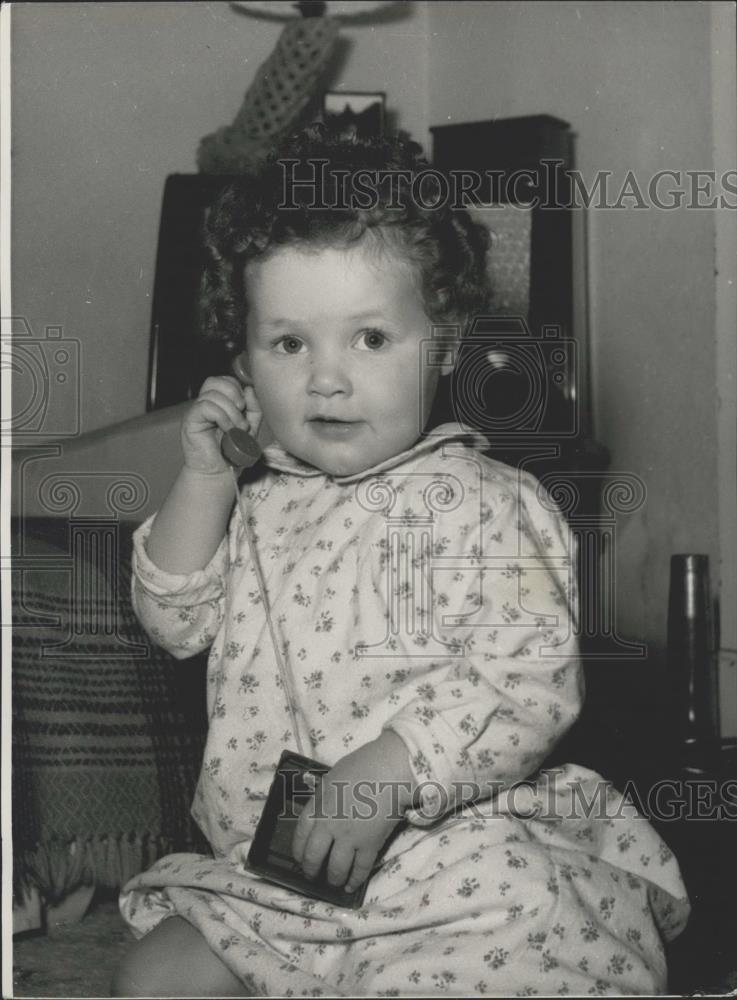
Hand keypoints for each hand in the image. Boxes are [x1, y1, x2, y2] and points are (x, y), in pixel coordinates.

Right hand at [181, 375, 262, 474]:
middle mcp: (205, 405)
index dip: (238, 389)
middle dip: (234, 393)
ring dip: (231, 411)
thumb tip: (249, 390)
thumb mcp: (251, 429)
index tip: (246, 408)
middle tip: (242, 413)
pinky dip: (222, 416)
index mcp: (219, 404)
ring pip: (212, 394)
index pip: (225, 381)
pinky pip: (205, 406)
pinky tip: (228, 429)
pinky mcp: (191, 421)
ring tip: (237, 428)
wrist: (220, 474)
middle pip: (214, 381)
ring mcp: (197, 412)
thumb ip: (254, 409)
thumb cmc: (233, 454)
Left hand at [292, 732, 416, 892]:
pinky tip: (351, 886)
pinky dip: (355, 881)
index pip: (300, 835)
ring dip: (333, 879)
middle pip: (313, 856)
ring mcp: (349, 838)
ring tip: (334, 882)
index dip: (298, 850)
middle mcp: (329, 825)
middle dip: (311, 870)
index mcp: (318, 806)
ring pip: (335, 869)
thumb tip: (323, 809)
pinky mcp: (370, 846)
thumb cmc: (363, 766)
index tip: (299, 858)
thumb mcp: (333, 778)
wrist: (389, 770)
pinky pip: (360, 870)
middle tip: (312, 875)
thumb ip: (325, 797)